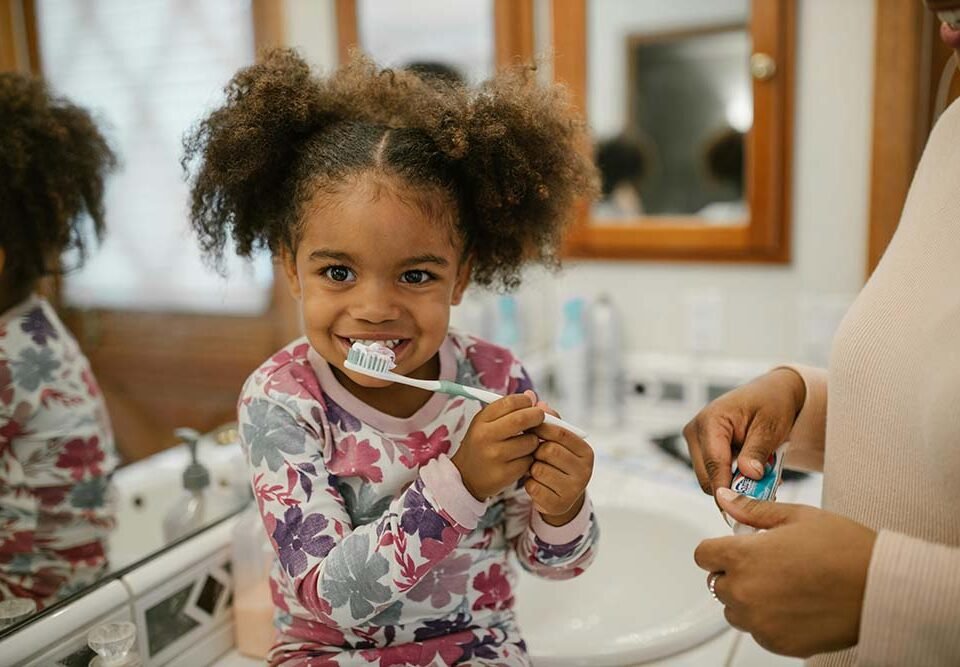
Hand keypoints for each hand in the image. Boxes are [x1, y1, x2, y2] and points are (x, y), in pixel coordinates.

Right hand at [451, 391, 543, 500]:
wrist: (465, 477)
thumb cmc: (481, 445)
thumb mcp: (486, 423)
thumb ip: (508, 409)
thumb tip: (532, 395)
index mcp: (481, 421)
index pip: (510, 402)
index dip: (526, 401)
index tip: (530, 404)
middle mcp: (486, 437)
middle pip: (522, 419)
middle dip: (537, 416)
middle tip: (539, 418)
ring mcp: (495, 456)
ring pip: (530, 442)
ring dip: (534, 441)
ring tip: (525, 443)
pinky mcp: (505, 474)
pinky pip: (529, 461)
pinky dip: (530, 458)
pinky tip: (520, 458)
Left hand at [525, 401, 594, 525]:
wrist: (560, 497)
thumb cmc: (556, 463)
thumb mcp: (557, 442)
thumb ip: (549, 421)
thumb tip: (536, 399)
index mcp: (586, 452)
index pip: (560, 432)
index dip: (541, 427)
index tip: (529, 427)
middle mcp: (585, 471)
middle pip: (548, 450)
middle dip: (536, 451)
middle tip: (533, 452)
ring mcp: (573, 489)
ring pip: (538, 469)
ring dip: (531, 467)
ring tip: (535, 468)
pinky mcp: (558, 504)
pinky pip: (533, 486)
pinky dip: (529, 483)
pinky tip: (535, 483)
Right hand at [683, 368, 805, 495]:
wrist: (771, 392)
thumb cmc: (771, 403)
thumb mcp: (770, 427)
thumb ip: (757, 451)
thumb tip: (748, 474)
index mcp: (710, 420)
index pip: (713, 464)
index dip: (727, 489)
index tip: (741, 507)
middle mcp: (696, 430)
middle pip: (706, 476)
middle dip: (733, 488)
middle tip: (764, 492)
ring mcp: (697, 440)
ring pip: (709, 478)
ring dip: (735, 484)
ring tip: (762, 478)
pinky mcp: (703, 448)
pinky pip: (714, 473)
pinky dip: (733, 478)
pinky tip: (752, 472)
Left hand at [695, 489, 876, 656]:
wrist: (881, 589)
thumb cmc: (845, 550)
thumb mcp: (796, 516)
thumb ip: (752, 510)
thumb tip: (725, 499)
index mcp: (743, 557)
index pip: (703, 555)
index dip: (719, 548)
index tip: (735, 548)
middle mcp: (744, 592)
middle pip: (718, 583)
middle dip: (736, 572)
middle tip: (770, 564)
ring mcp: (759, 622)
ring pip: (736, 610)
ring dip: (750, 598)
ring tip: (785, 585)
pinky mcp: (777, 643)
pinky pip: (758, 631)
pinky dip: (769, 620)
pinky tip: (795, 605)